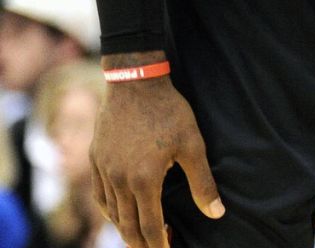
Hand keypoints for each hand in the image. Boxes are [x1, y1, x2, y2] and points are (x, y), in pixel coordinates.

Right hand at [91, 68, 222, 247]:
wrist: (135, 84)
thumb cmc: (169, 112)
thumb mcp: (193, 146)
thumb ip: (203, 182)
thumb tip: (216, 213)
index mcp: (144, 180)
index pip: (149, 225)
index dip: (158, 243)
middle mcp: (118, 180)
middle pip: (126, 224)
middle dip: (141, 242)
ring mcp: (103, 170)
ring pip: (111, 211)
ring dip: (125, 228)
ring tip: (140, 236)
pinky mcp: (95, 159)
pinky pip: (99, 195)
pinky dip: (109, 210)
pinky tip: (118, 213)